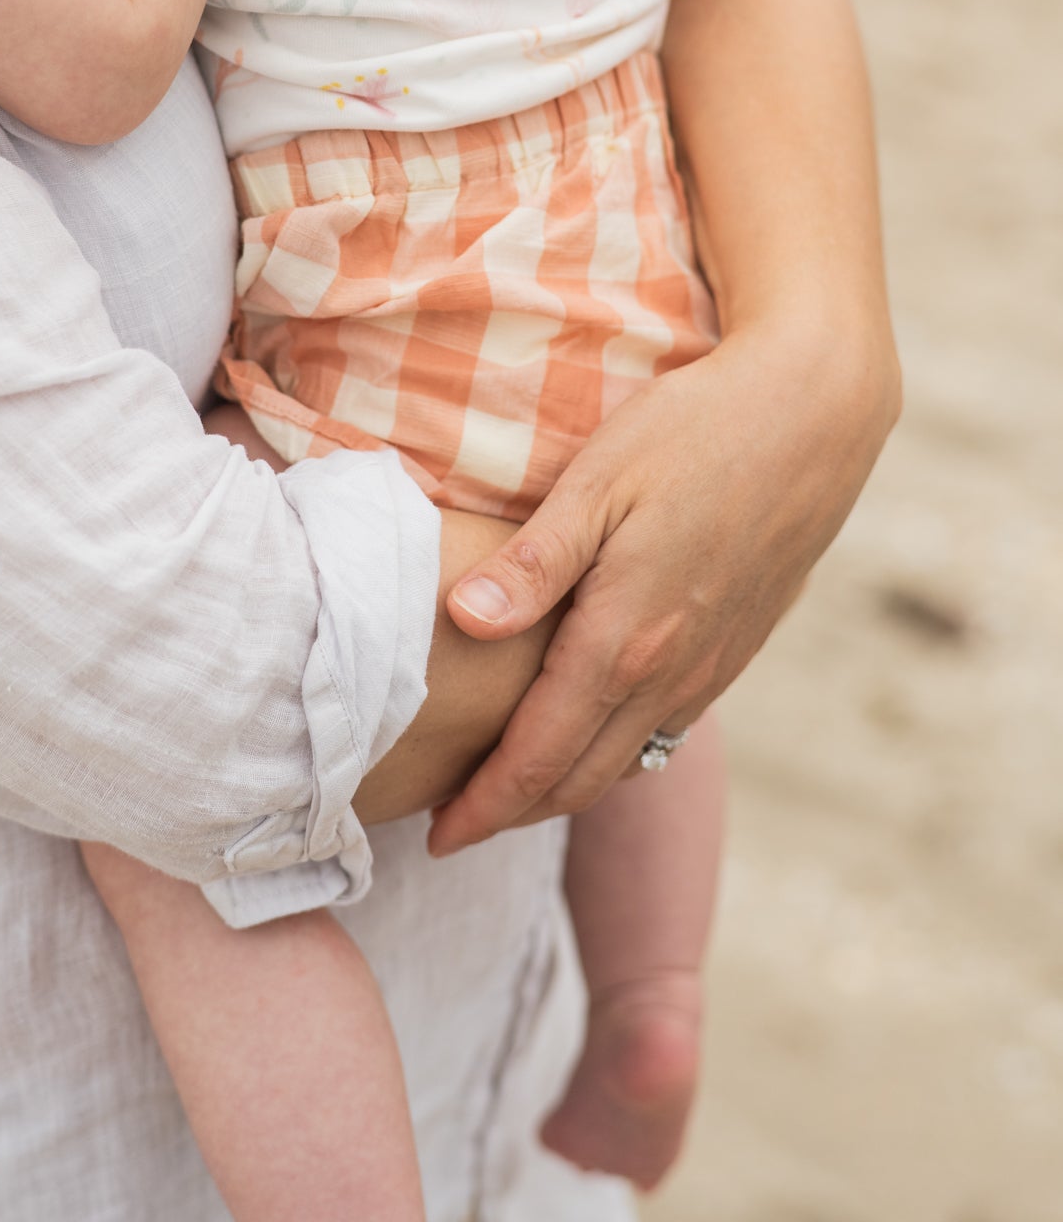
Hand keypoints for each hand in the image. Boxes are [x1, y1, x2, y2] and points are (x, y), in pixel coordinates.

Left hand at [427, 316, 898, 854]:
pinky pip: (666, 728)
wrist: (817, 413)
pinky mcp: (739, 645)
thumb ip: (533, 562)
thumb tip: (464, 623)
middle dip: (513, 815)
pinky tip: (590, 733)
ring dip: (565, 790)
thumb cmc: (695, 430)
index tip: (434, 838)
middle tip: (453, 832)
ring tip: (508, 794)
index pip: (538, 754)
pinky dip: (616, 753)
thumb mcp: (600, 480)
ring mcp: (712, 664)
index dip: (483, 805)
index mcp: (625, 639)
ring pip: (627, 760)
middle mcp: (672, 672)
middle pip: (580, 778)